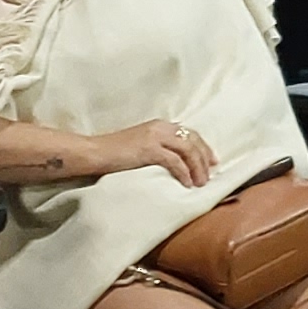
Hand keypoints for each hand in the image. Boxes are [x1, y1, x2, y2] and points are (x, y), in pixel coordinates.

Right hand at [98, 118, 219, 184]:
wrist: (95, 152)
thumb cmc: (114, 153)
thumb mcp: (140, 145)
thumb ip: (158, 148)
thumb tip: (176, 161)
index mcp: (159, 125)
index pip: (188, 134)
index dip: (203, 147)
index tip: (212, 161)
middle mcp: (160, 127)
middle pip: (193, 140)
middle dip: (205, 158)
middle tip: (211, 173)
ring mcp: (155, 137)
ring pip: (188, 150)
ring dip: (198, 167)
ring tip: (201, 183)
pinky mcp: (149, 150)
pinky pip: (175, 161)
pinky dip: (184, 173)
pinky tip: (187, 183)